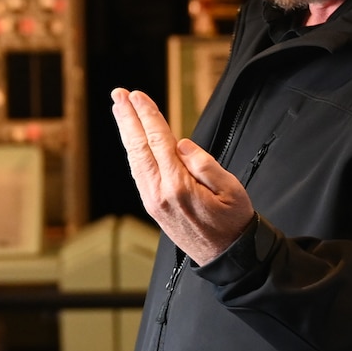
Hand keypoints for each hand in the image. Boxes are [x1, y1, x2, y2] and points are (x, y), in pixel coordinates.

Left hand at [110, 88, 255, 264]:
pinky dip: (132, 151)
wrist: (226, 256)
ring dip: (126, 132)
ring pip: (134, 159)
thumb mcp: (231, 189)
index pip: (158, 141)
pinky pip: (138, 172)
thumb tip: (181, 144)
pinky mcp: (153, 206)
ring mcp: (153, 200)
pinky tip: (131, 140)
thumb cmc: (233, 222)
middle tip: (118, 95)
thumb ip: (205, 164)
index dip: (147, 115)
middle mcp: (160, 193)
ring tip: (119, 110)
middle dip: (127, 118)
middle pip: (138, 146)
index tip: (138, 96)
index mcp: (179, 186)